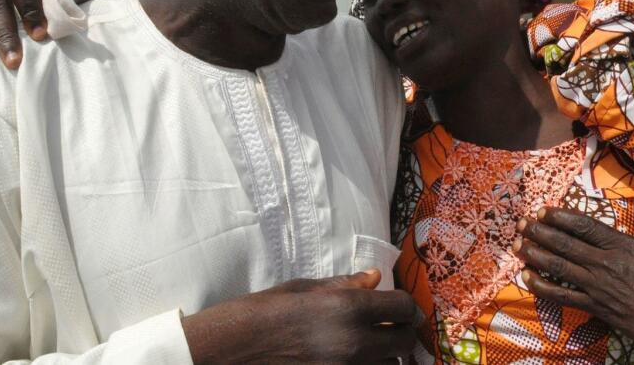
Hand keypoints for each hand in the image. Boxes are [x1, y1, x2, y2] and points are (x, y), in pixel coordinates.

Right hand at [181, 269, 420, 364]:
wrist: (228, 351)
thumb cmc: (261, 313)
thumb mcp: (302, 289)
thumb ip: (344, 285)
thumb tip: (375, 277)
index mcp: (346, 309)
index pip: (403, 307)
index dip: (405, 306)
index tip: (399, 308)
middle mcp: (354, 343)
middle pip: (403, 342)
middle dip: (400, 333)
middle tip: (388, 329)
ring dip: (385, 358)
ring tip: (369, 349)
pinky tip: (353, 361)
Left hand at [516, 207, 633, 364]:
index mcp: (624, 248)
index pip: (585, 227)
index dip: (562, 217)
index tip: (544, 210)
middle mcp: (606, 265)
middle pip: (566, 244)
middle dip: (541, 232)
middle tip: (522, 223)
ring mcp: (598, 288)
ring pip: (559, 267)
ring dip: (535, 254)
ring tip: (518, 244)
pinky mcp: (595, 308)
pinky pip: (562, 296)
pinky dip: (542, 287)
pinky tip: (527, 278)